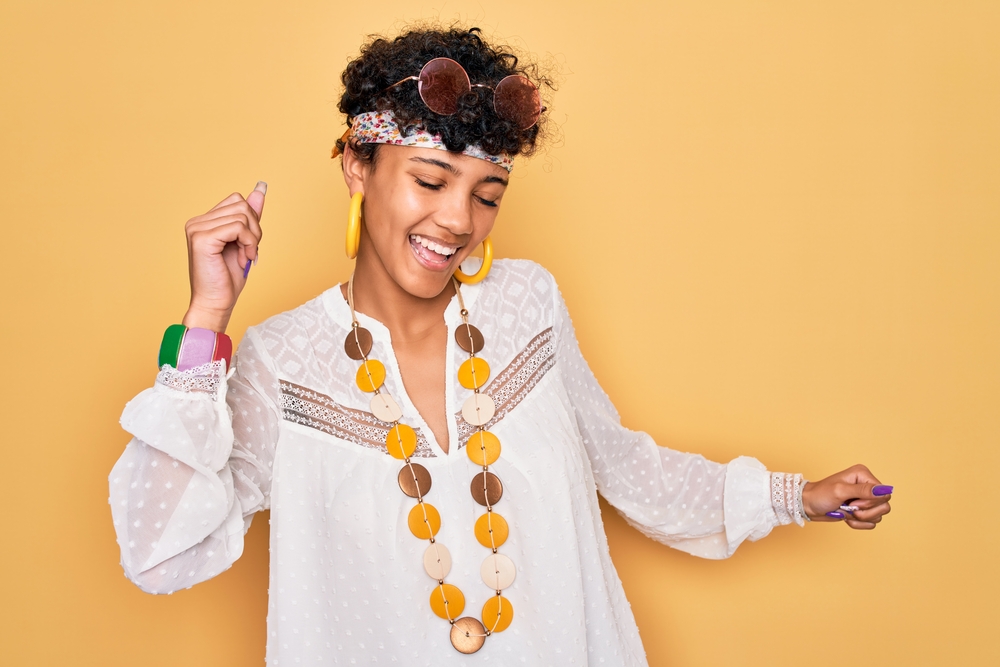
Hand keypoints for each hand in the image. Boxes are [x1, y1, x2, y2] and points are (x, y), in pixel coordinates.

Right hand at [182, 182, 266, 331]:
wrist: (216, 303)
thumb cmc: (228, 279)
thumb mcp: (245, 242)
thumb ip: (250, 216)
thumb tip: (260, 188)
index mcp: (204, 221)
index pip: (237, 200)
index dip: (251, 221)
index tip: (249, 244)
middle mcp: (196, 222)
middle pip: (241, 204)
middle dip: (254, 229)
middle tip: (250, 252)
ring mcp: (197, 229)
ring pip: (242, 215)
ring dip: (252, 239)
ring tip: (246, 256)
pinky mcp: (202, 238)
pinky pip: (238, 227)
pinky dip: (248, 243)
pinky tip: (244, 258)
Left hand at [801, 464, 892, 529]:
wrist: (809, 505)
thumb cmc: (820, 494)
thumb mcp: (840, 491)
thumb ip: (863, 491)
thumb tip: (884, 490)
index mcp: (863, 475)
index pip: (884, 494)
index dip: (870, 502)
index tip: (853, 503)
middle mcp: (867, 486)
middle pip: (884, 506)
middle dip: (866, 512)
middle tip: (849, 508)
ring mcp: (865, 499)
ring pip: (879, 516)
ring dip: (861, 518)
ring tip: (846, 512)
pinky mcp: (862, 510)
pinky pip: (871, 523)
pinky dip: (859, 524)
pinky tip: (847, 518)